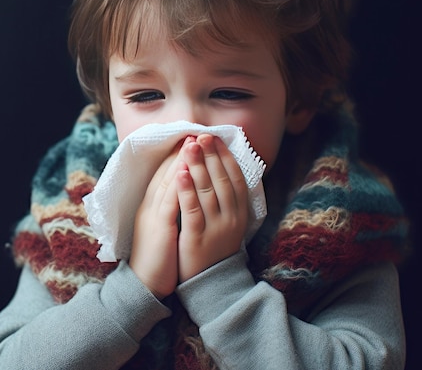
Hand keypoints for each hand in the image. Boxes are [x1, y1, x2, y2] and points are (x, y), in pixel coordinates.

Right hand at [129, 143, 181, 299]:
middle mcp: (149, 206)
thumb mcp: (160, 229)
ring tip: (192, 142)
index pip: (163, 176)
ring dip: (180, 160)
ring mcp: (152, 215)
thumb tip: (180, 197)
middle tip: (193, 132)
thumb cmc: (155, 259)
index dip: (176, 157)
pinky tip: (186, 169)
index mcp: (150, 207)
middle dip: (179, 152)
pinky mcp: (159, 227)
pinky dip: (177, 183)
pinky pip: (169, 201)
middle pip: (165, 173)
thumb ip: (167, 211)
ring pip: (167, 182)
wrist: (143, 285)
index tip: (189, 141)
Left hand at [176, 134, 248, 282]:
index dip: (225, 157)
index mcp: (240, 213)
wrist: (209, 285)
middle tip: (201, 135)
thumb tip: (224, 170)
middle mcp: (232, 218)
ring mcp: (216, 228)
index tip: (214, 138)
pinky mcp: (197, 238)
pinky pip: (192, 209)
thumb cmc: (215, 248)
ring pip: (208, 191)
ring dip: (198, 166)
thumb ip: (228, 199)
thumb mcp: (228, 223)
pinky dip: (186, 189)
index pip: (235, 178)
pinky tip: (180, 173)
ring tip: (190, 146)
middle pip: (222, 180)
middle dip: (211, 156)